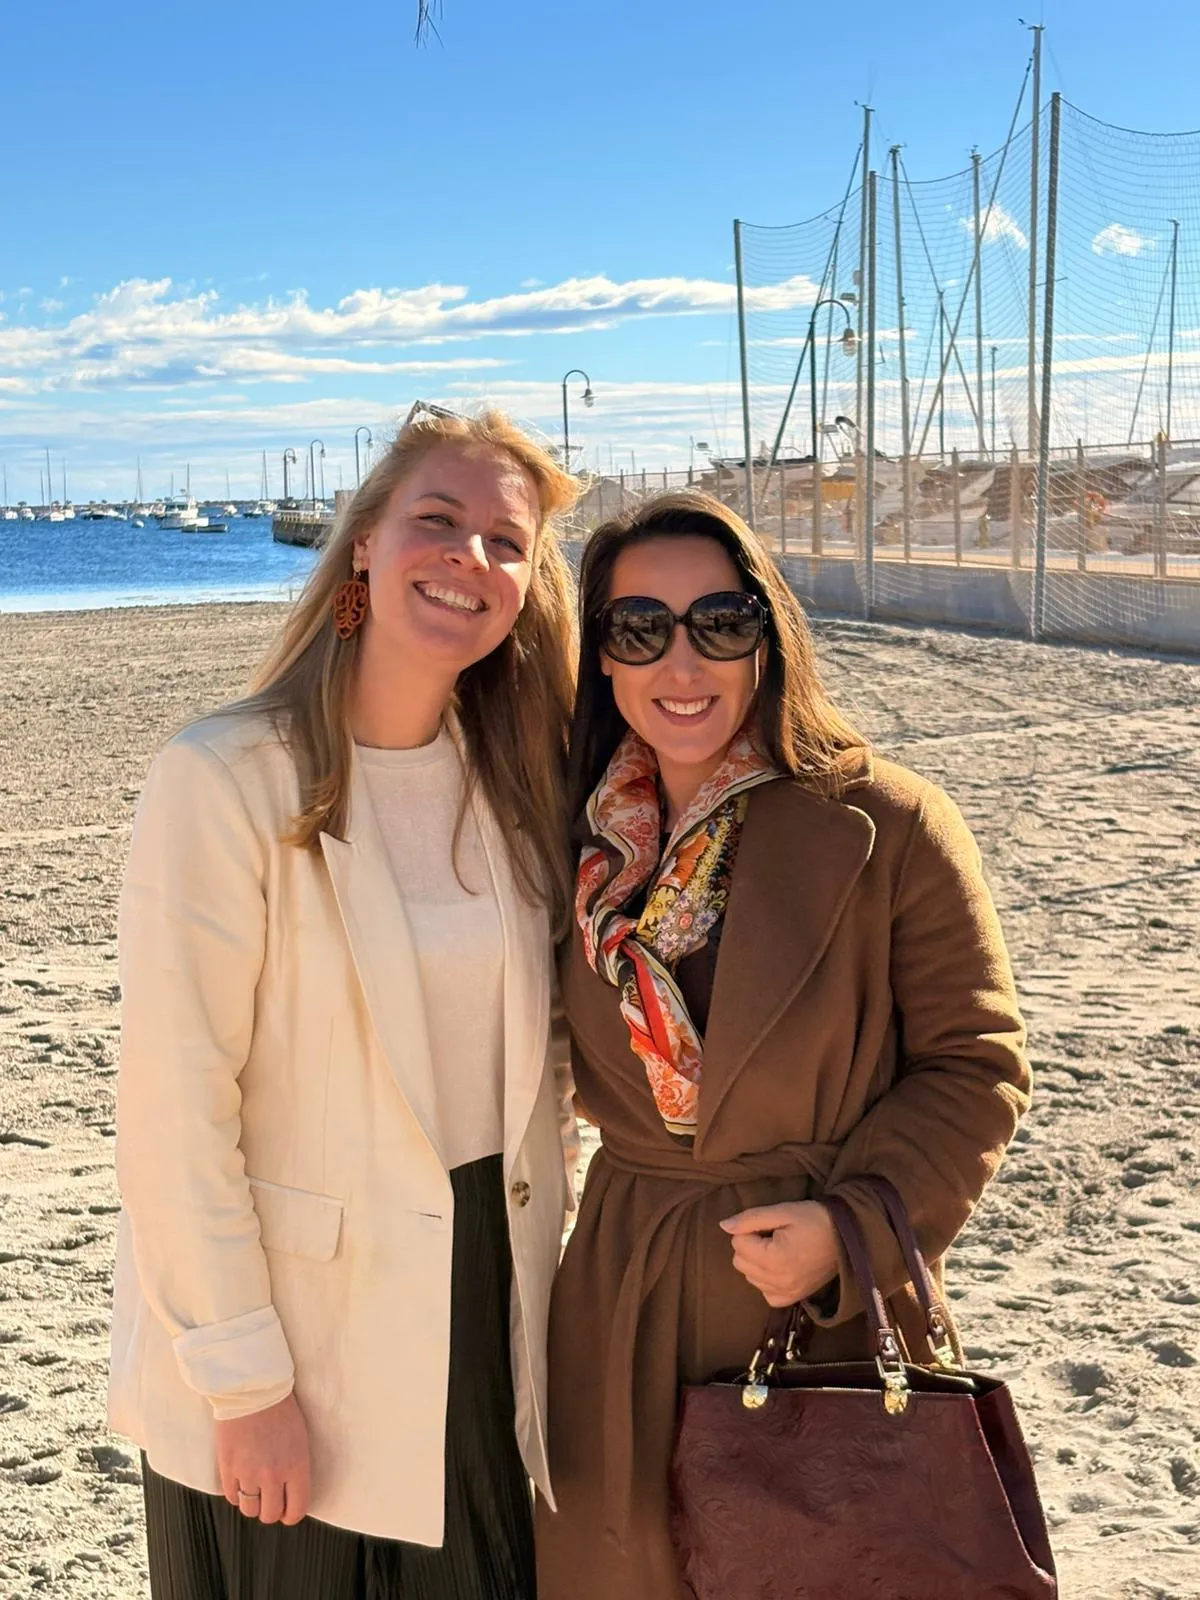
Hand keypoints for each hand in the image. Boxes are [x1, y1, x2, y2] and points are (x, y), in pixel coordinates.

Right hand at [215, 1392, 310, 1525]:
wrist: (253, 1389)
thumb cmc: (281, 1411)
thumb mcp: (300, 1440)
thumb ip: (296, 1470)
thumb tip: (291, 1495)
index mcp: (296, 1466)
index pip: (296, 1509)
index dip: (291, 1514)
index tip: (287, 1510)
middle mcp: (273, 1475)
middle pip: (270, 1515)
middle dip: (271, 1510)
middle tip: (270, 1499)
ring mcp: (248, 1473)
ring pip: (250, 1510)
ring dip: (253, 1503)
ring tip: (254, 1489)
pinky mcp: (227, 1468)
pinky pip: (231, 1497)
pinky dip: (236, 1493)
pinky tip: (240, 1480)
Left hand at [720, 1201, 839, 1308]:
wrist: (847, 1236)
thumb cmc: (815, 1219)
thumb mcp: (782, 1211)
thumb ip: (750, 1219)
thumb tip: (723, 1226)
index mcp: (774, 1259)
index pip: (737, 1243)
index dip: (750, 1229)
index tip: (771, 1225)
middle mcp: (778, 1282)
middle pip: (740, 1262)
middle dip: (751, 1246)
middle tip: (774, 1236)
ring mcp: (786, 1293)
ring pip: (750, 1277)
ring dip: (757, 1262)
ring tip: (779, 1249)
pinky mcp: (794, 1299)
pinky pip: (765, 1293)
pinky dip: (767, 1280)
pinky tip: (780, 1266)